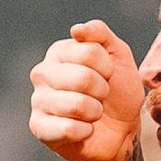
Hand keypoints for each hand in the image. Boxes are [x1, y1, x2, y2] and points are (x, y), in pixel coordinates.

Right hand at [29, 20, 144, 160]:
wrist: (122, 129)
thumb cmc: (118, 90)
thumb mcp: (118, 55)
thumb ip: (100, 34)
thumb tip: (76, 30)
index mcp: (59, 51)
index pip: (89, 51)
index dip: (107, 67)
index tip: (107, 75)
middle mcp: (43, 73)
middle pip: (82, 78)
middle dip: (102, 90)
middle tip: (101, 96)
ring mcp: (38, 100)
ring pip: (77, 104)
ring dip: (95, 112)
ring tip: (93, 112)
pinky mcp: (39, 127)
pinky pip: (68, 128)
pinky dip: (86, 131)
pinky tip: (84, 129)